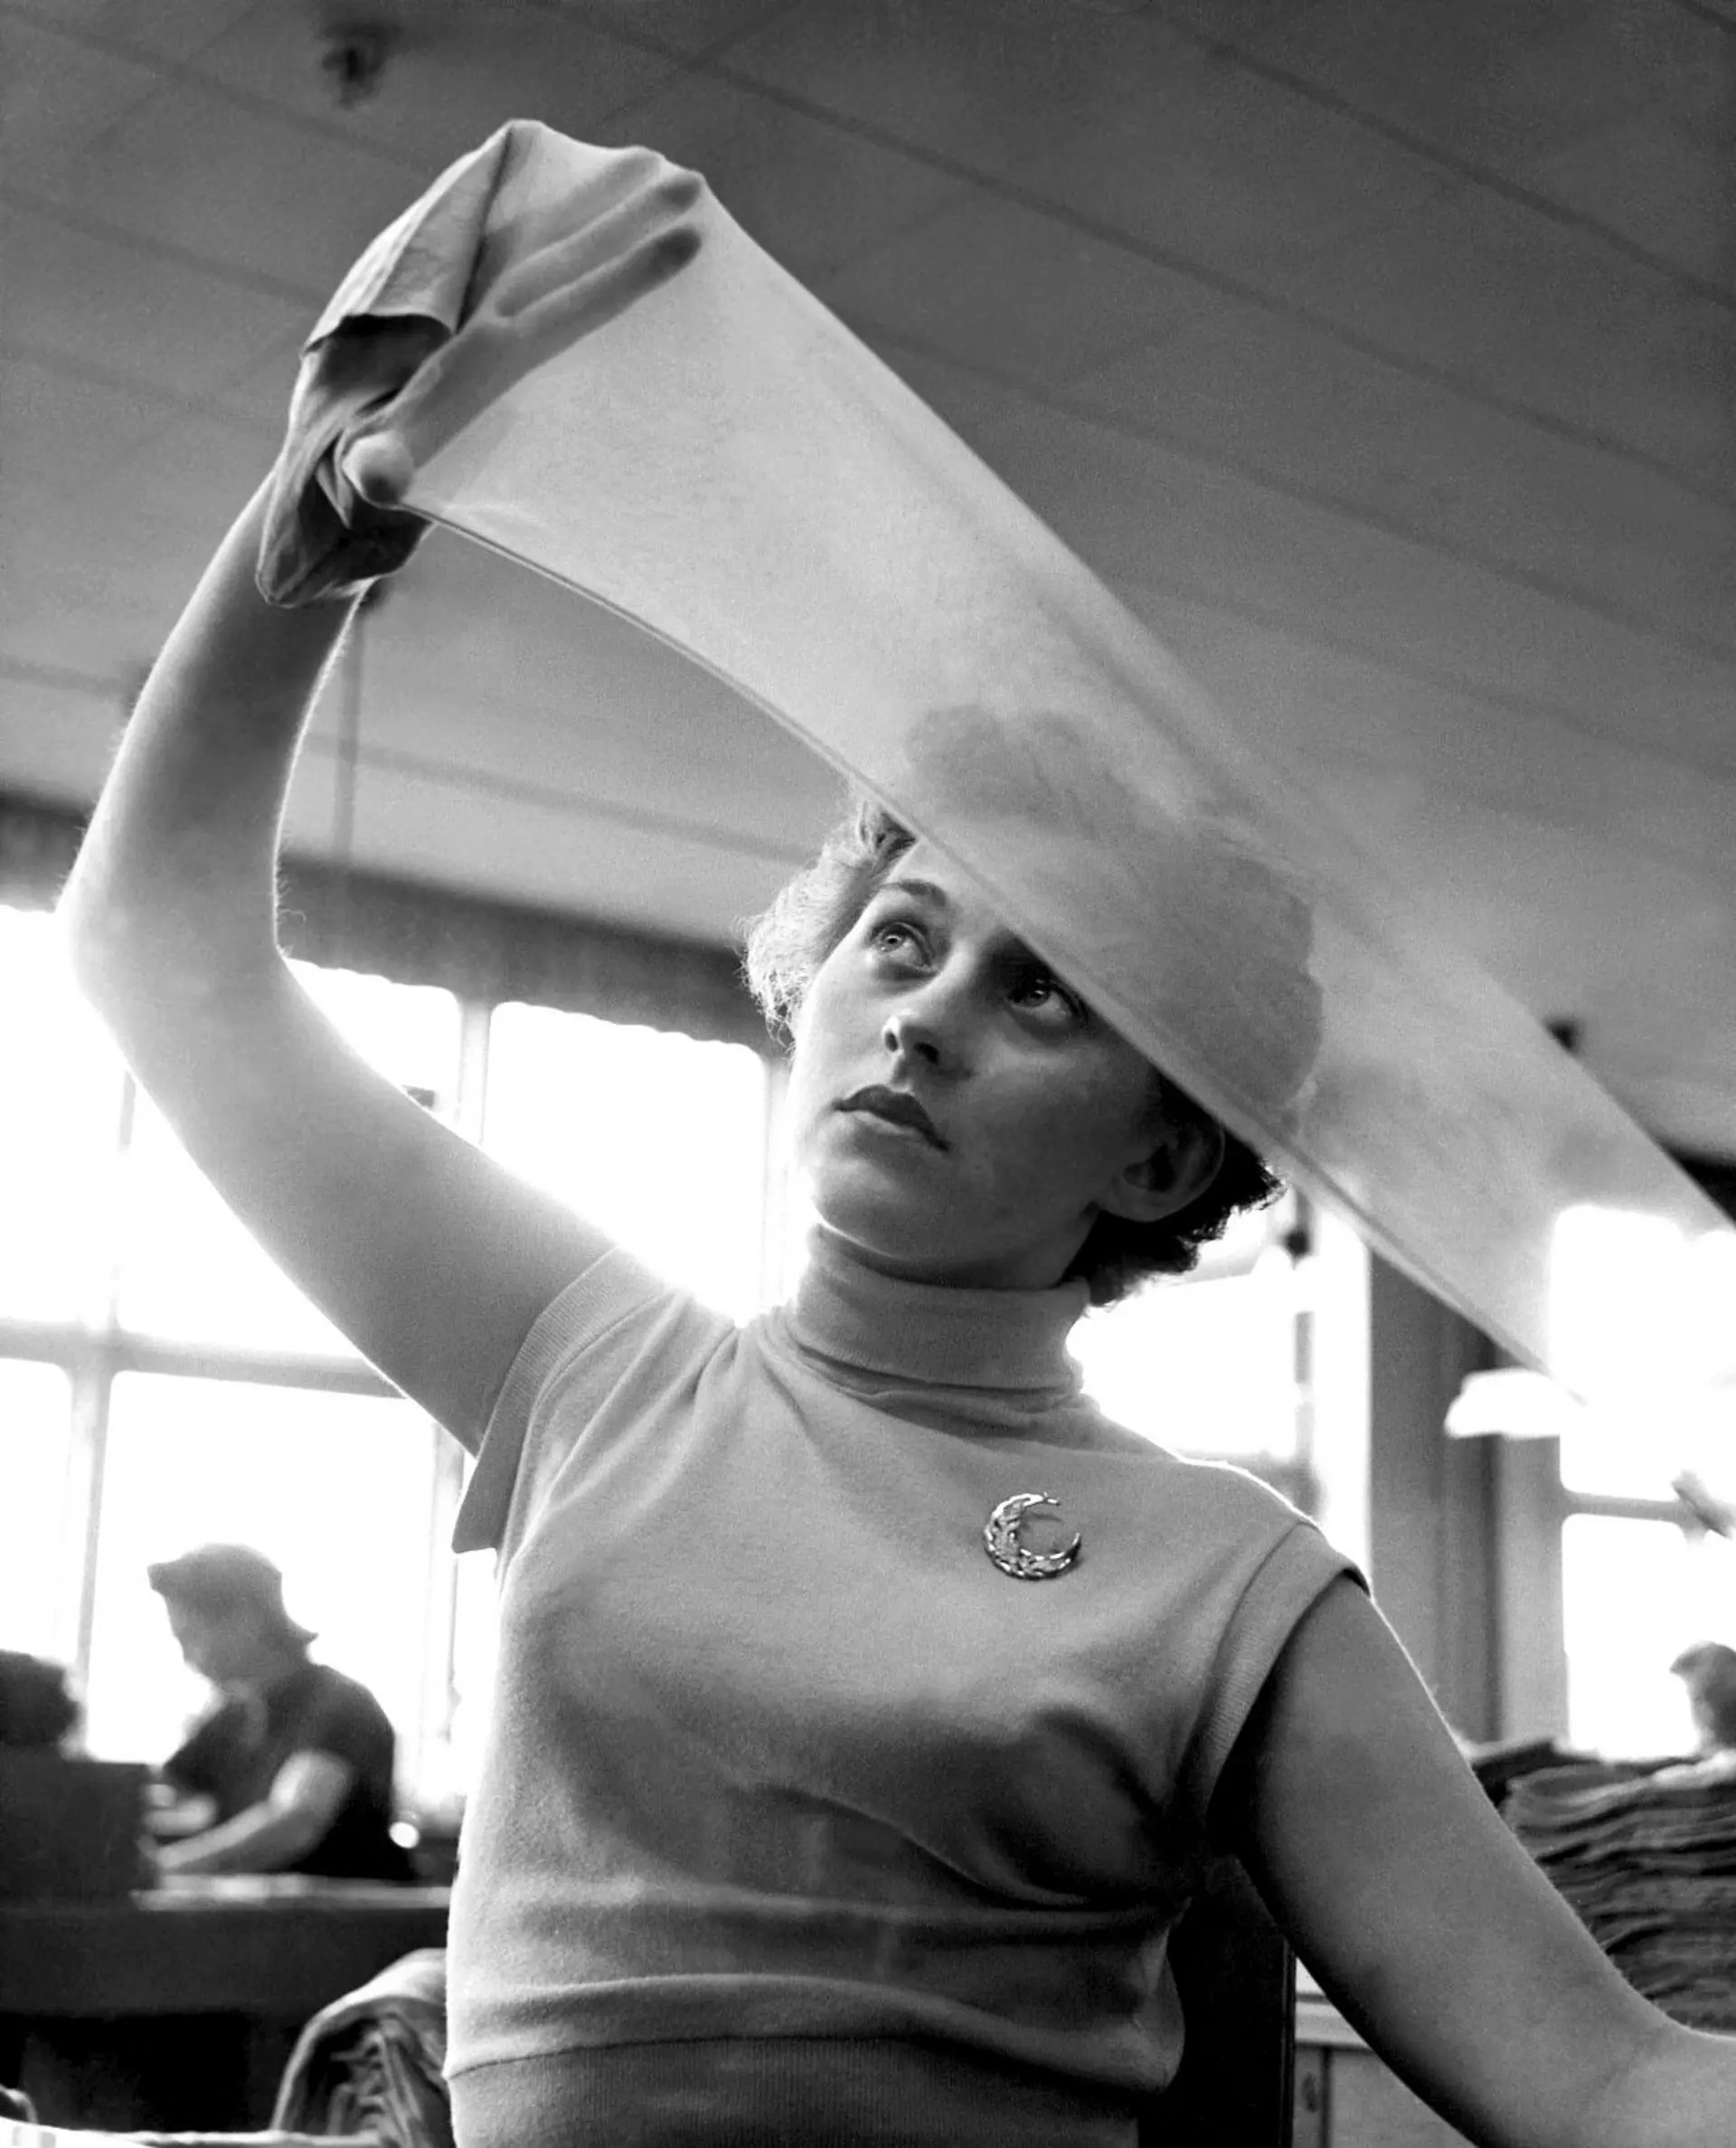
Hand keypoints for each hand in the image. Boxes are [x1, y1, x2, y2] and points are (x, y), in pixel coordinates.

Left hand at [347, 153, 704, 510]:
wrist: (323, 462)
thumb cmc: (360, 481)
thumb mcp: (370, 479)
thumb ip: (375, 472)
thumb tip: (377, 474)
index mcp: (472, 353)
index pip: (562, 304)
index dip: (625, 276)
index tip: (686, 240)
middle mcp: (471, 314)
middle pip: (560, 254)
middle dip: (625, 218)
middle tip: (691, 183)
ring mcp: (469, 309)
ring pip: (542, 242)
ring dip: (598, 207)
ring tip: (654, 169)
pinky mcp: (470, 318)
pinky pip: (525, 257)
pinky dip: (563, 225)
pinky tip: (596, 209)